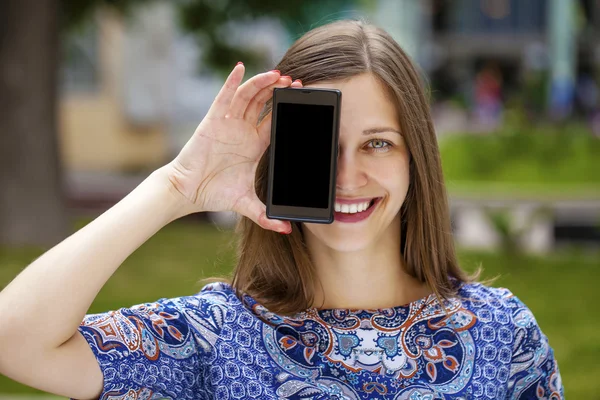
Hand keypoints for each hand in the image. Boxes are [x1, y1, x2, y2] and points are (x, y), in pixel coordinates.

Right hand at [165, 63, 301, 232]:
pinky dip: (232, 81)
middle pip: (265, 104)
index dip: (288, 110)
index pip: (275, 121)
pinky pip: (223, 96)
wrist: (188, 191)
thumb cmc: (215, 193)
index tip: (302, 100)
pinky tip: (241, 67)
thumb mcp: (246, 203)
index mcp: (254, 145)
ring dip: (262, 84)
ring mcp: (228, 122)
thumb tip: (285, 228)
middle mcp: (243, 130)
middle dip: (279, 92)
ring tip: (278, 75)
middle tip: (295, 83)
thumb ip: (265, 215)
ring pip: (248, 96)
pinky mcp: (212, 119)